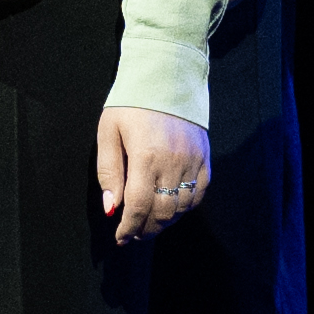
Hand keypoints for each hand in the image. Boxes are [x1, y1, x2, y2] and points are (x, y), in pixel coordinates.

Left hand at [96, 103, 210, 238]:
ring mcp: (193, 160)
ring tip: (150, 225)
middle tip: (133, 234)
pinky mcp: (205, 157)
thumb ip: (109, 172)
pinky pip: (199, 193)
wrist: (166, 75)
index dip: (129, 228)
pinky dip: (185, 207)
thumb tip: (111, 208)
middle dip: (146, 230)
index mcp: (146, 157)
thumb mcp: (109, 131)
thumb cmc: (131, 103)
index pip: (139, 207)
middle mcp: (173, 162)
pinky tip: (171, 209)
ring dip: (165, 222)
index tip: (120, 238)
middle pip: (162, 213)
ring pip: (182, 207)